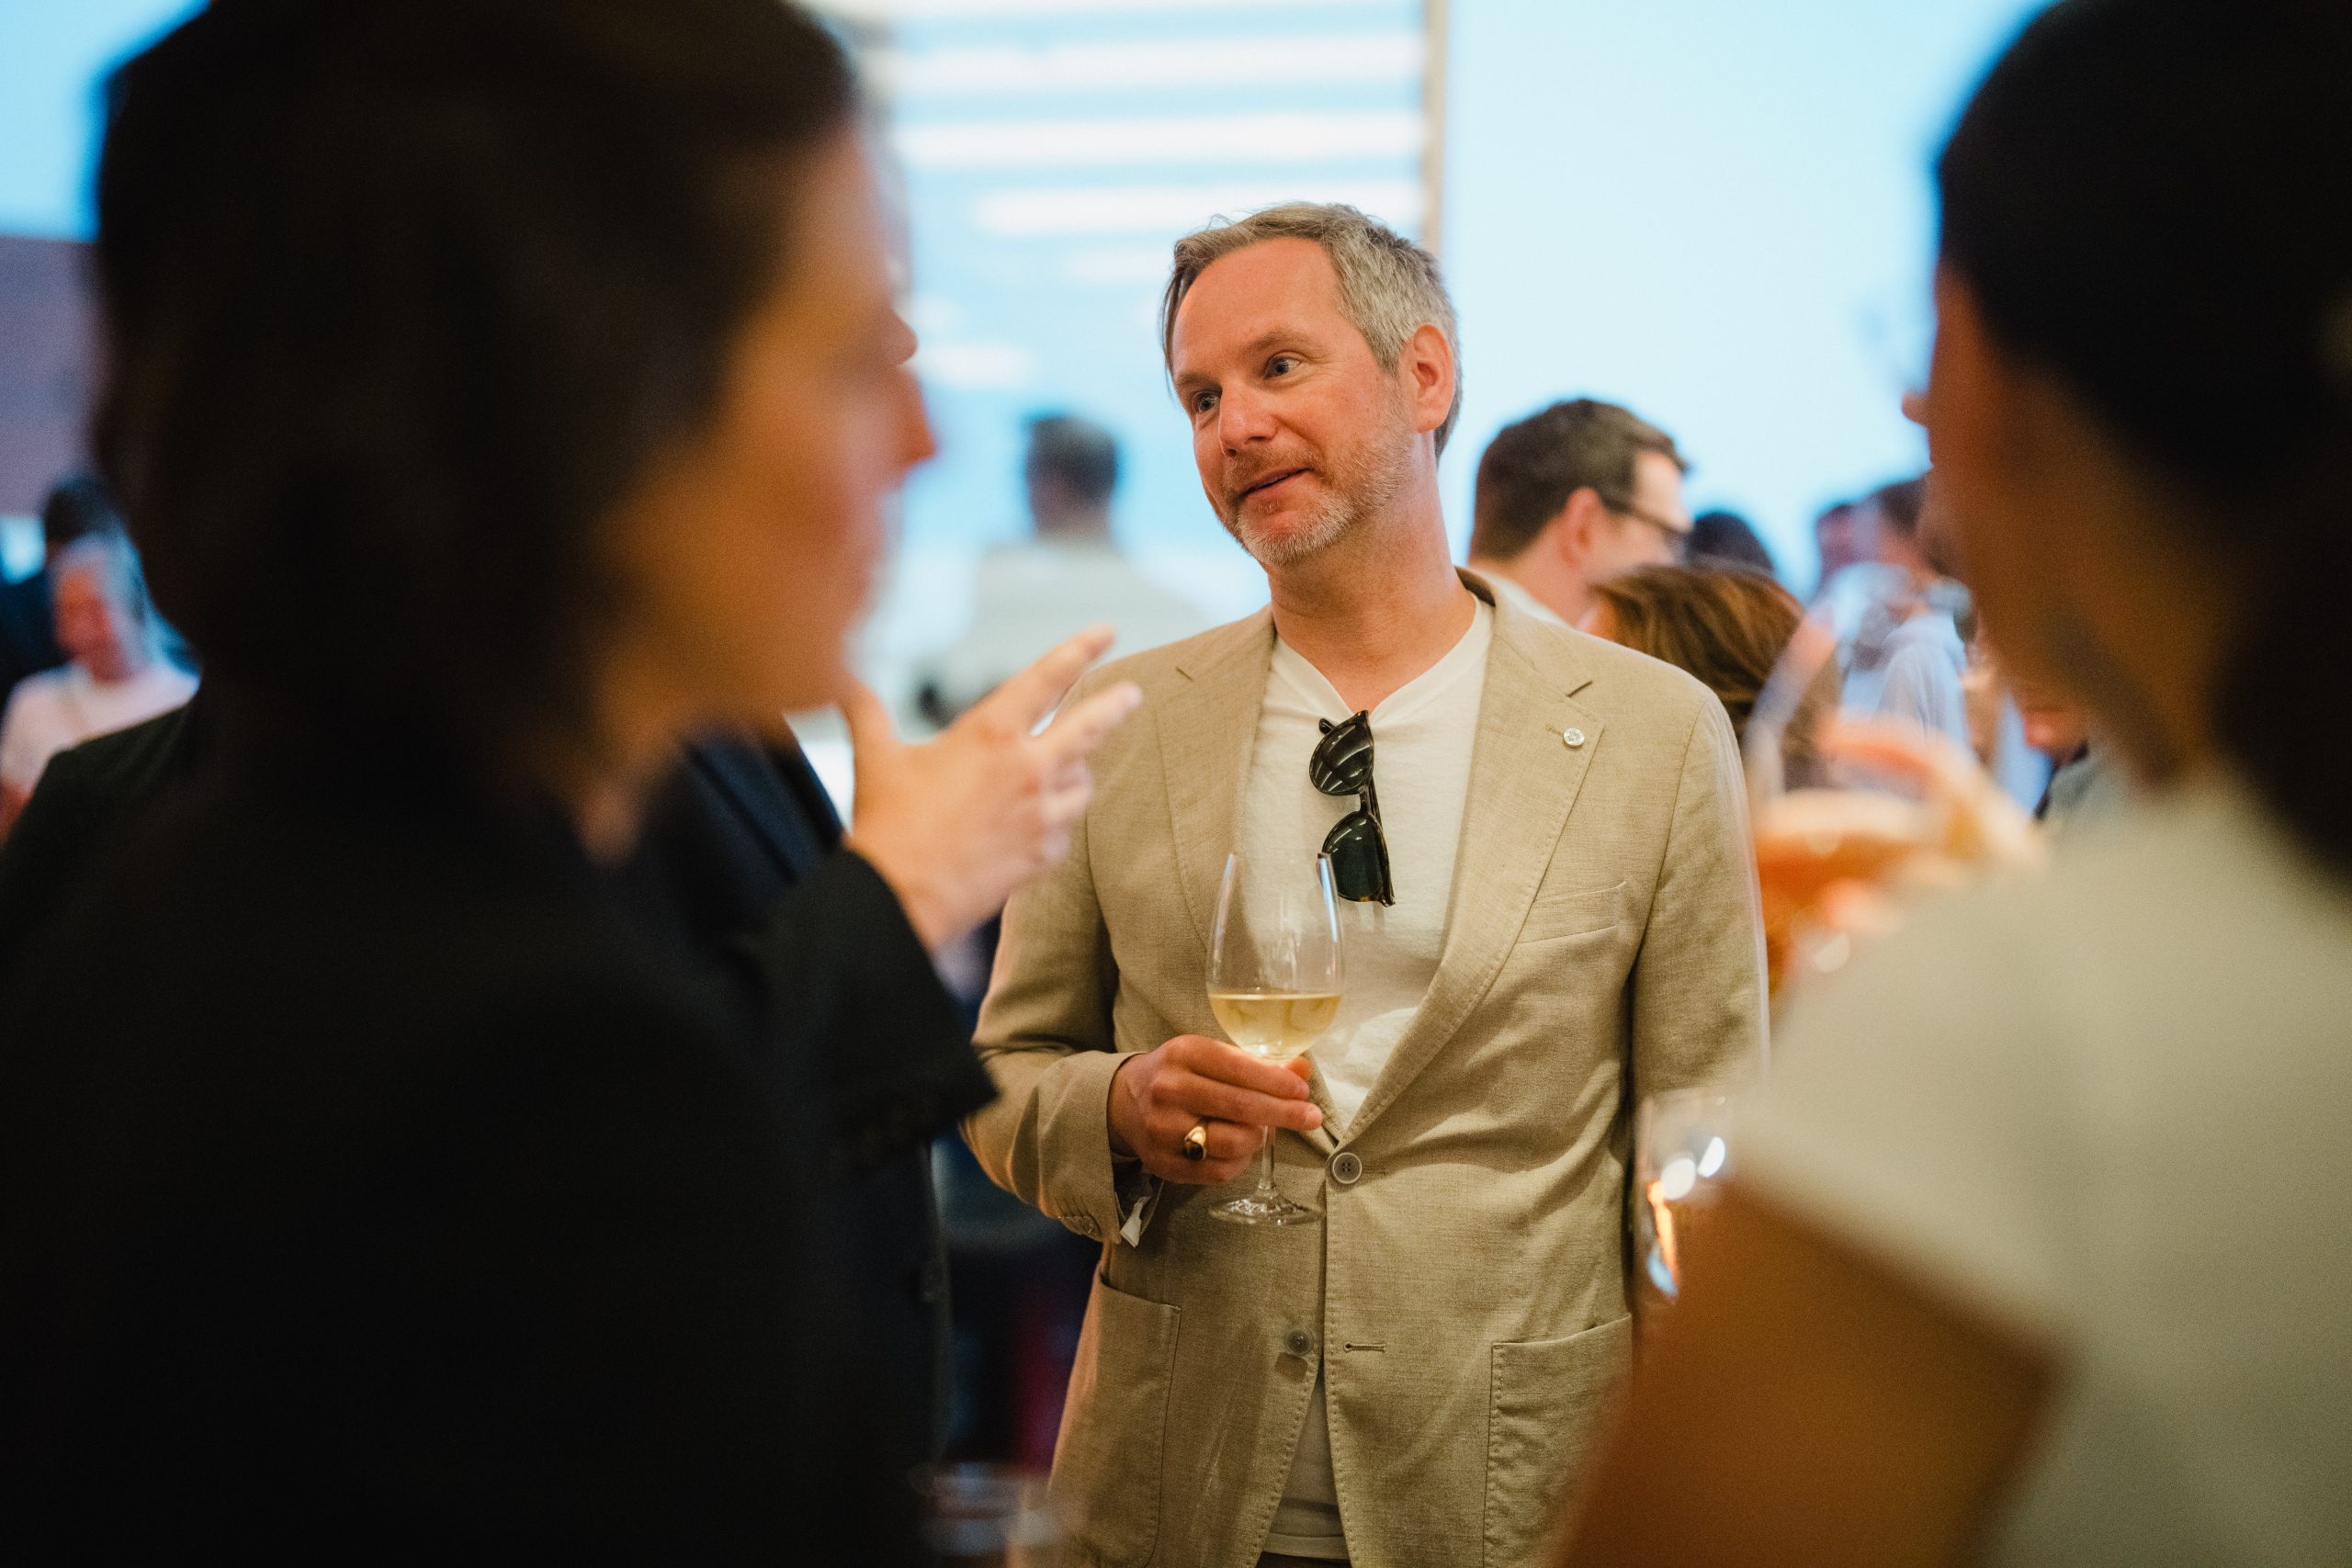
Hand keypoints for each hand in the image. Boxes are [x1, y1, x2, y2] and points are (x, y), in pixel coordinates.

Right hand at [844, 627, 1141, 952]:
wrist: (899, 898)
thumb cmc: (887, 825)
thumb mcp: (875, 759)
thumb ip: (865, 711)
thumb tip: (840, 679)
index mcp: (991, 735)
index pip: (1046, 679)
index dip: (1079, 650)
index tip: (1105, 632)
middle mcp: (1027, 770)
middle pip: (1090, 728)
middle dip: (1115, 706)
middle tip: (1132, 694)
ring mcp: (1040, 815)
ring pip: (1082, 784)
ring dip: (1079, 772)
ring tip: (1073, 768)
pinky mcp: (1042, 856)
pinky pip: (1064, 831)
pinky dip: (1056, 823)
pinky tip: (1041, 824)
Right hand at [1107, 1036, 1321, 1185]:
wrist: (1124, 1102)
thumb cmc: (1179, 1075)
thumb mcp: (1210, 1056)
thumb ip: (1257, 1063)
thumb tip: (1302, 1071)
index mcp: (1183, 1053)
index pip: (1239, 1068)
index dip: (1277, 1082)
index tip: (1302, 1092)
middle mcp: (1169, 1090)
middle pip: (1240, 1107)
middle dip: (1284, 1113)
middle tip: (1311, 1117)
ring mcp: (1163, 1130)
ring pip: (1233, 1143)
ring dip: (1258, 1137)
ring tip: (1260, 1129)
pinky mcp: (1164, 1163)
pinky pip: (1219, 1172)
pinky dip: (1240, 1161)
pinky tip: (1241, 1148)